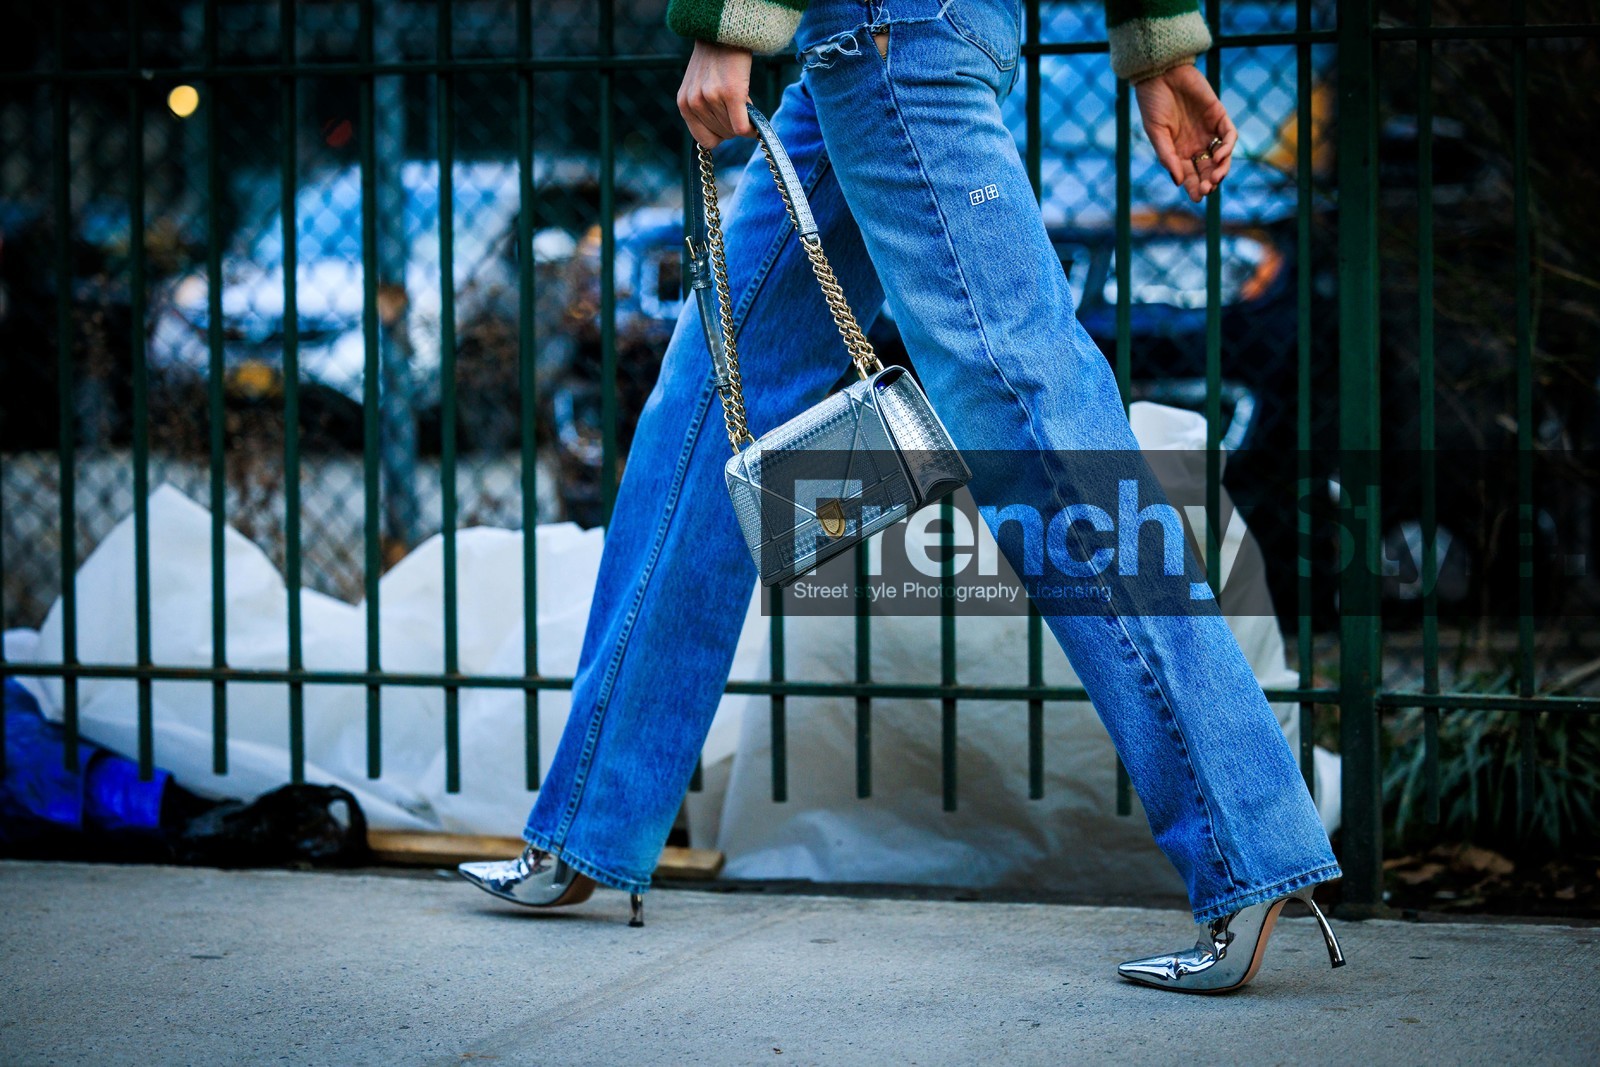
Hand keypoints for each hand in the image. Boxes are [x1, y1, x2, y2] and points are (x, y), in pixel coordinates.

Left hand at [677, 40, 754, 147]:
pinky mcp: (731, 93)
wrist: (723, 34)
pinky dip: (751, 129)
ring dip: (743, 121)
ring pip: (733, 131)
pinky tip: (755, 121)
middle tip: (738, 107)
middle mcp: (694, 102)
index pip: (705, 141)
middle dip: (734, 126)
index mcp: (684, 104)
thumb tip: (725, 134)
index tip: (728, 124)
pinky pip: (741, 126)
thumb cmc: (715, 61)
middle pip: (723, 136)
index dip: (721, 136)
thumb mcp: (698, 87)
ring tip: (742, 100)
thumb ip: (703, 110)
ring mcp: (711, 98)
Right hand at [1135, 63, 1236, 202]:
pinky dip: (1228, 147)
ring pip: (1222, 156)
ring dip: (1221, 169)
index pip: (1191, 175)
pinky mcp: (1219, 115)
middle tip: (1208, 189)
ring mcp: (1208, 130)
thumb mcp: (1156, 133)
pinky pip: (1229, 135)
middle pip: (1208, 169)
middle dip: (1210, 182)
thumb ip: (1167, 156)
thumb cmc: (1153, 103)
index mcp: (1178, 151)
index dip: (1195, 188)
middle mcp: (1195, 143)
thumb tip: (1178, 181)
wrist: (1161, 73)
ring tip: (1216, 177)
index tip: (1197, 198)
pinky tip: (1219, 155)